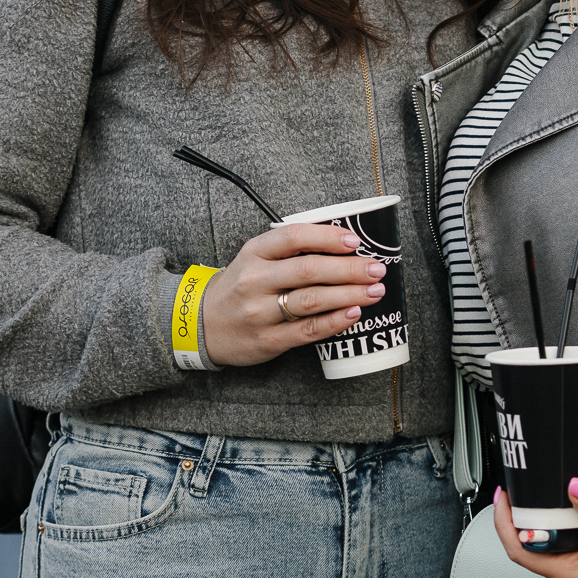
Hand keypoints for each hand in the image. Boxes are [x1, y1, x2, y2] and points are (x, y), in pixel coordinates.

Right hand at [197, 223, 389, 366]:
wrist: (200, 325)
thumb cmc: (240, 287)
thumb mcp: (254, 259)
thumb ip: (290, 250)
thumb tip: (343, 244)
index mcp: (254, 253)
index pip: (294, 236)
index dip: (327, 237)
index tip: (354, 241)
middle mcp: (255, 280)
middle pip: (309, 270)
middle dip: (349, 269)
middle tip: (377, 269)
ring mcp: (259, 312)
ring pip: (312, 300)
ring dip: (349, 294)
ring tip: (374, 291)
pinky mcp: (267, 340)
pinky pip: (307, 330)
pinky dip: (334, 321)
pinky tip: (353, 314)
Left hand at [494, 481, 577, 577]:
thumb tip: (574, 486)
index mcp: (570, 575)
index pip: (521, 552)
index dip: (505, 524)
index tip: (503, 499)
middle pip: (526, 548)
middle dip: (516, 519)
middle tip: (515, 491)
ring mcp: (574, 572)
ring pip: (541, 546)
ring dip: (534, 522)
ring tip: (530, 496)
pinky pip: (555, 544)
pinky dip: (550, 525)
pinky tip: (554, 508)